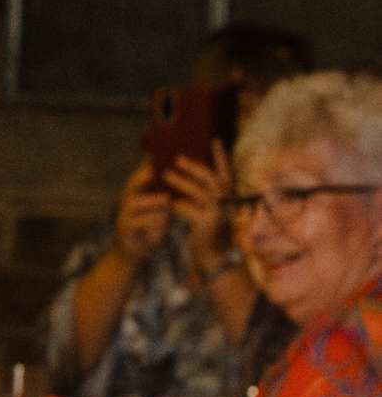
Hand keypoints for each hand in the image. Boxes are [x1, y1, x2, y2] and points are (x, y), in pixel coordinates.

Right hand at [110, 159, 173, 266]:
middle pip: (131, 185)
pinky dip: (151, 219)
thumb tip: (181, 184)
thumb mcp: (156, 213)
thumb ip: (162, 200)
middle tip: (159, 173)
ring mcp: (123, 217)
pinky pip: (137, 222)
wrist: (131, 255)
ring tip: (166, 199)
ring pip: (134, 203)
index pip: (138, 177)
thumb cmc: (148, 230)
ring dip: (151, 200)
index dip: (147, 168)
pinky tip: (163, 220)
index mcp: (134, 196)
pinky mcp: (125, 230)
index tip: (161, 160)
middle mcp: (126, 204)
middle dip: (143, 178)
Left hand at [164, 140, 235, 261]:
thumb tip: (188, 173)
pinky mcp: (206, 222)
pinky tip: (168, 201)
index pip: (226, 172)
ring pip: (198, 191)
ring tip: (166, 174)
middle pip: (210, 178)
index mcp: (230, 196)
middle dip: (193, 167)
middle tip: (177, 159)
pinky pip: (188, 208)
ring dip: (181, 182)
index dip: (221, 157)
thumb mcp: (209, 209)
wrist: (213, 257)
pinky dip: (177, 203)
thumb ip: (205, 193)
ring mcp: (218, 211)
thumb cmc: (210, 231)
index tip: (215, 140)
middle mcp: (227, 201)